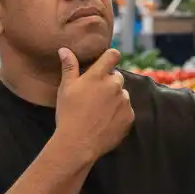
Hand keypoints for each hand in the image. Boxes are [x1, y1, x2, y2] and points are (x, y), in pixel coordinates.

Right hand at [55, 47, 134, 164]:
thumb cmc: (68, 114)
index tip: (106, 62)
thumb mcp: (65, 88)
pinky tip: (106, 121)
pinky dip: (119, 114)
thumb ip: (69, 67)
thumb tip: (65, 49)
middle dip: (109, 82)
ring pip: (122, 95)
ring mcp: (124, 102)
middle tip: (95, 95)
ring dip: (115, 99)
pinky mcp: (129, 117)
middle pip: (117, 77)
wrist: (78, 143)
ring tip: (99, 111)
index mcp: (98, 76)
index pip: (113, 55)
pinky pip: (126, 110)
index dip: (111, 57)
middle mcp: (114, 86)